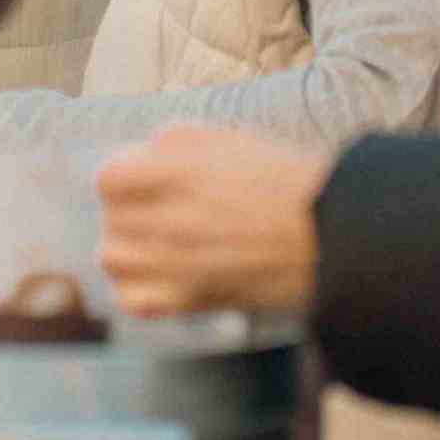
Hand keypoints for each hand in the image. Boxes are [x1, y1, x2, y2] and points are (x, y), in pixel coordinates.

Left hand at [96, 124, 332, 316]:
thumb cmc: (290, 184)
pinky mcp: (188, 299)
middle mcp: (168, 216)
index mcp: (178, 170)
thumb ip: (180, 142)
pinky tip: (164, 279)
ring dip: (129, 250)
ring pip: (113, 259)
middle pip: (111, 218)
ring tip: (156, 246)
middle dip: (129, 213)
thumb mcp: (233, 139)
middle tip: (158, 214)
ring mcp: (173, 262)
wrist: (330, 237)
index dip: (125, 178)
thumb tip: (146, 154)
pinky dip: (140, 292)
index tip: (141, 182)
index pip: (110, 178)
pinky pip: (133, 301)